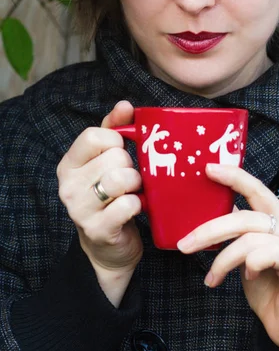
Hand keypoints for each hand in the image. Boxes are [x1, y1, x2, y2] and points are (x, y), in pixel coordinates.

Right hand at [57, 101, 142, 305]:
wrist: (108, 245)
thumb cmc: (111, 195)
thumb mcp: (107, 160)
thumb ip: (114, 129)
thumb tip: (125, 105)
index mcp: (69, 164)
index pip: (93, 136)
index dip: (116, 140)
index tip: (122, 152)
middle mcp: (68, 186)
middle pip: (114, 157)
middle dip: (131, 166)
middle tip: (130, 178)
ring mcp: (80, 210)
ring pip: (120, 179)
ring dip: (137, 184)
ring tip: (135, 191)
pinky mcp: (98, 230)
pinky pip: (128, 205)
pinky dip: (139, 204)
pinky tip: (136, 208)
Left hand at [177, 164, 278, 350]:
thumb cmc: (266, 285)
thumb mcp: (246, 251)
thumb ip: (237, 229)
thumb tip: (210, 207)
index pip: (256, 188)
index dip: (233, 176)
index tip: (208, 169)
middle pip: (244, 216)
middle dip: (210, 230)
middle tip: (185, 244)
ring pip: (249, 238)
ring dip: (223, 259)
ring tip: (212, 277)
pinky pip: (265, 254)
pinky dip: (248, 265)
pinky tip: (246, 278)